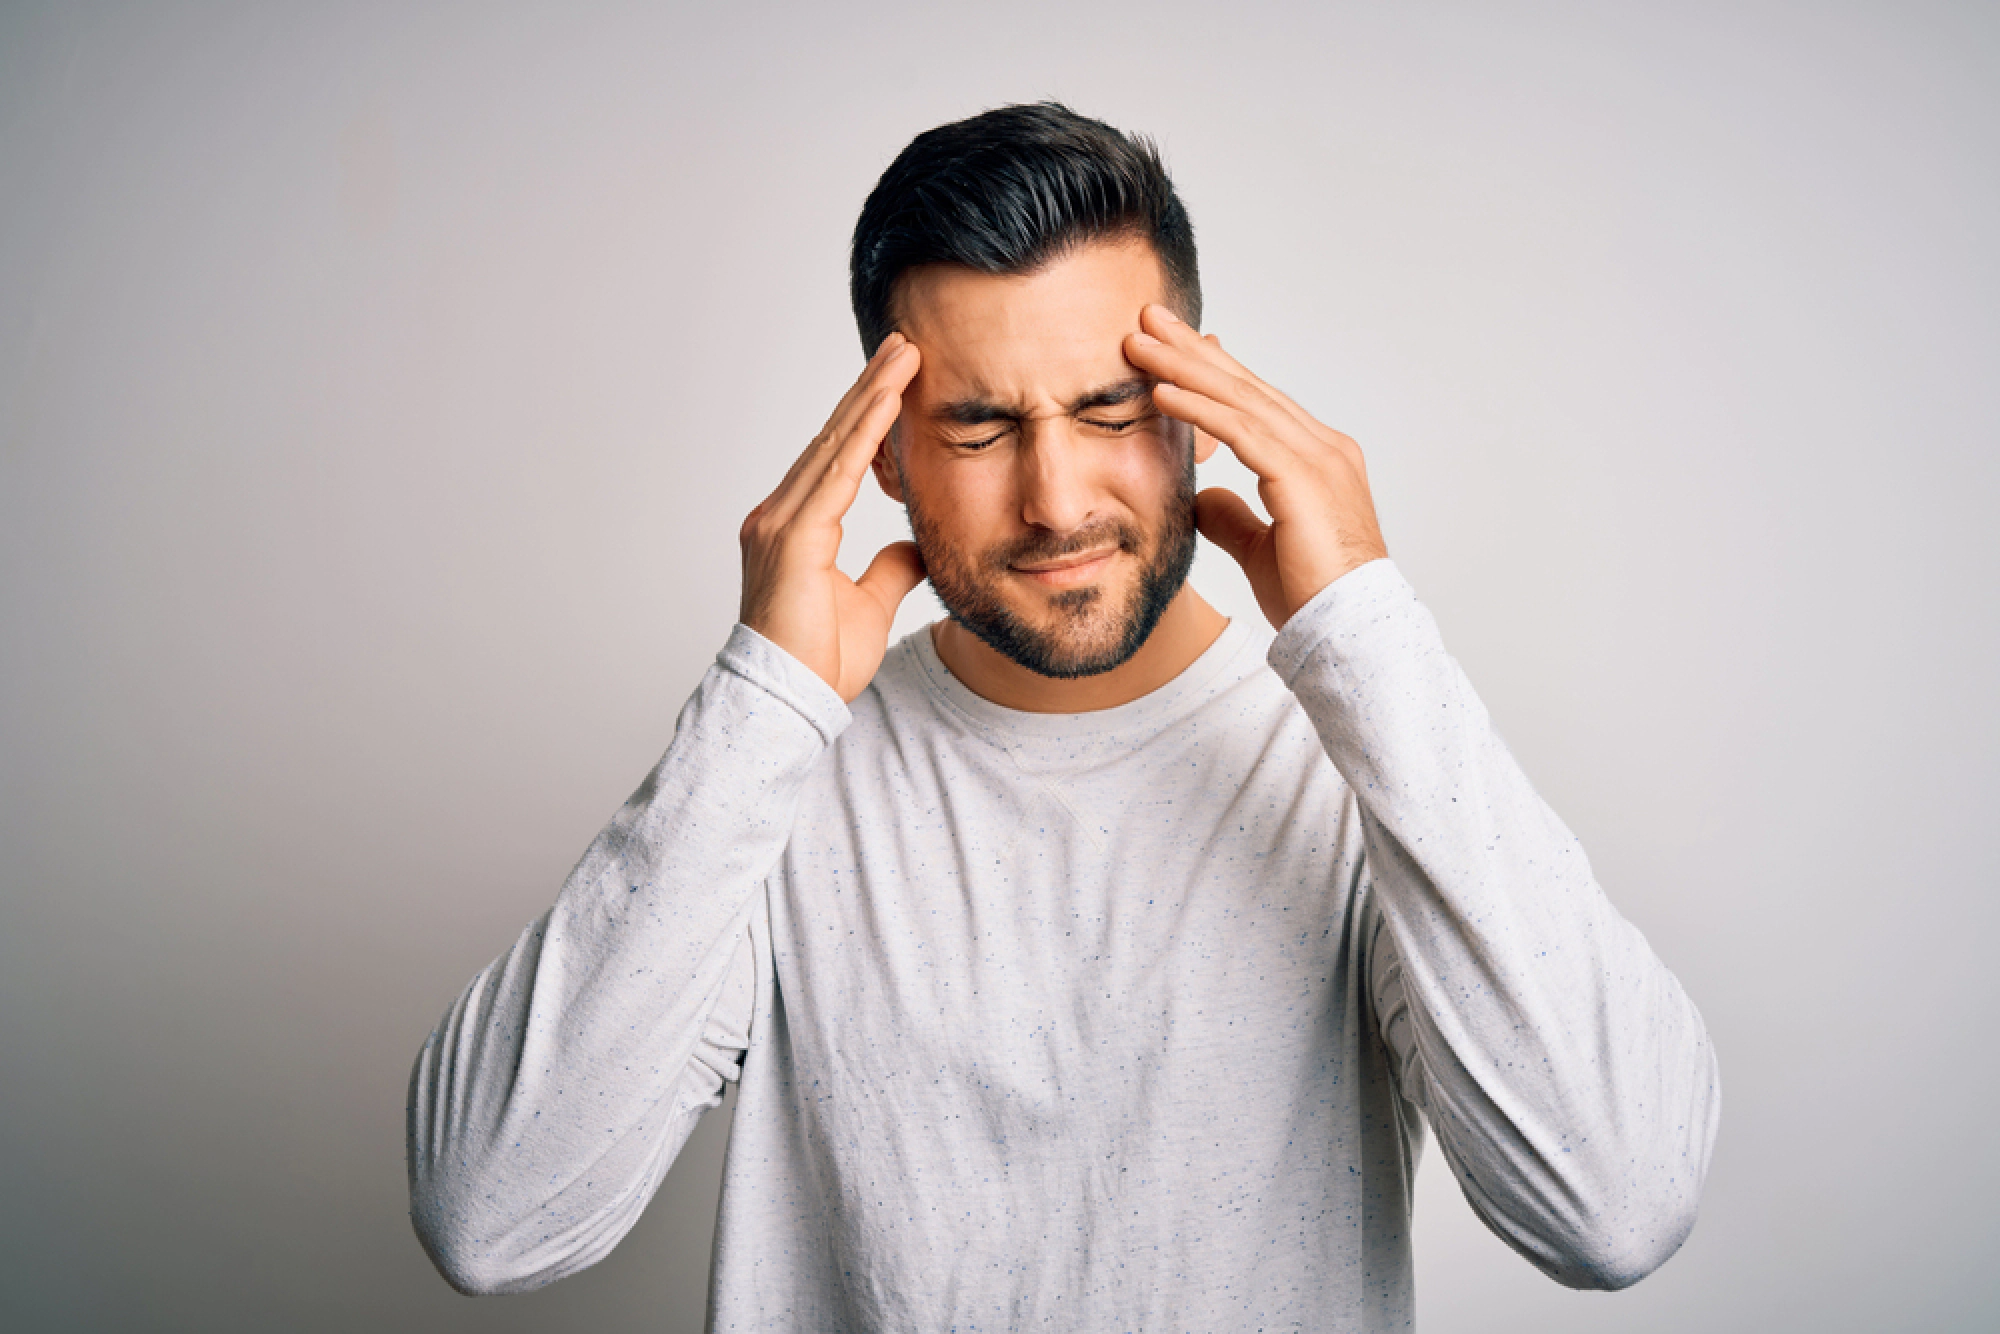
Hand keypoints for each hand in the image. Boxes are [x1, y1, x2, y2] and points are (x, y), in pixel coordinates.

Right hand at [738, 333, 925, 701]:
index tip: (898, 378)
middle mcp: (780, 514)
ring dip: (872, 395)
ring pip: (835, 443)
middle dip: (871, 388)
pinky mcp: (793, 536)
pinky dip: (864, 433)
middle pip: (834, 437)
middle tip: (903, 343)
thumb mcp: (869, 604)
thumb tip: (916, 544)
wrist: (788, 700)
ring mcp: (781, 522)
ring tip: (904, 354)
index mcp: (796, 527)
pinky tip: (887, 400)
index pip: (838, 457)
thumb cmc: (816, 661)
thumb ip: (889, 569)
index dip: (868, 416)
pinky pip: (836, 472)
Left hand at [1124, 304, 1387, 629]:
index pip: (1255, 403)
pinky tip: (1161, 391)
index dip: (1210, 371)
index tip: (1170, 347)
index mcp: (1317, 460)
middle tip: (1150, 316)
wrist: (1349, 631)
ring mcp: (1316, 458)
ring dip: (1184, 367)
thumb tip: (1201, 496)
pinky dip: (1197, 408)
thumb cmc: (1312, 597)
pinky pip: (1240, 431)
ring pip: (1240, 399)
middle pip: (1246, 386)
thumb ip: (1233, 517)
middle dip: (1193, 349)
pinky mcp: (1301, 477)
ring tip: (1139, 343)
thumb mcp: (1260, 548)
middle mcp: (1322, 448)